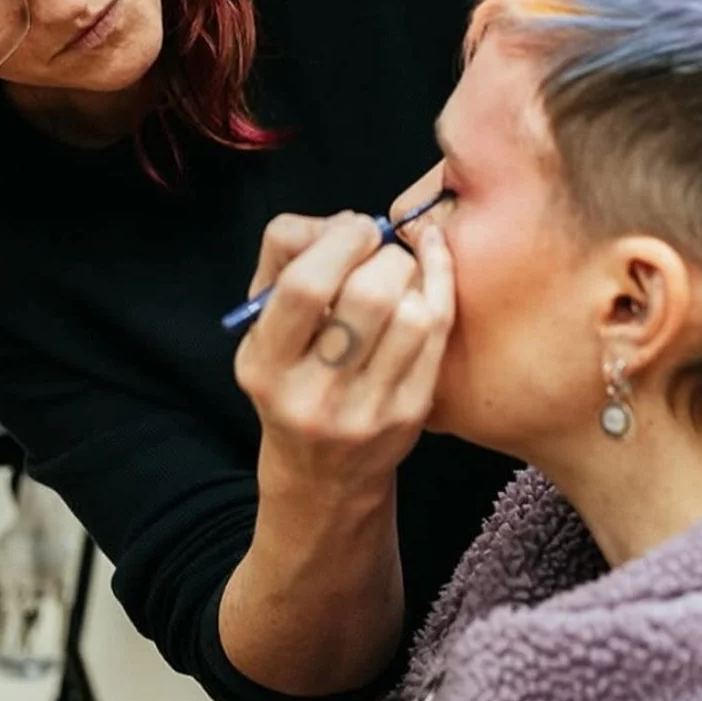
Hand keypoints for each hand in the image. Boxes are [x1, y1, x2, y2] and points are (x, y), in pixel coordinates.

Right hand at [234, 212, 453, 498]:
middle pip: (369, 296)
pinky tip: (431, 269)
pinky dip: (439, 288)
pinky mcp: (410, 414)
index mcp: (265, 365)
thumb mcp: (263, 327)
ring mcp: (367, 409)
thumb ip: (286, 260)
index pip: (306, 286)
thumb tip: (344, 224)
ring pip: (413, 315)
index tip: (356, 229)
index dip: (341, 242)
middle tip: (380, 250)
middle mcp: (313, 394)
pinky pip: (438, 334)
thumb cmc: (291, 378)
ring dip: (413, 275)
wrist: (323, 476)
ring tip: (398, 273)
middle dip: (384, 255)